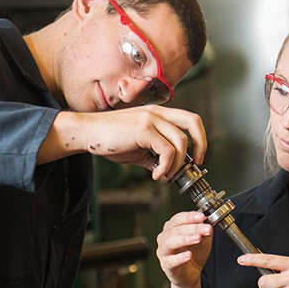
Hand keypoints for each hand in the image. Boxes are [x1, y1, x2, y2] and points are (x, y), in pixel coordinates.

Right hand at [39, 105, 206, 180]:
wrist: (87, 133)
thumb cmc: (109, 139)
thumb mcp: (138, 148)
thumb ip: (155, 155)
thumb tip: (168, 170)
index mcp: (158, 113)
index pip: (189, 120)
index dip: (199, 138)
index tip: (197, 157)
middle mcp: (157, 112)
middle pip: (193, 121)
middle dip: (201, 144)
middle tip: (196, 164)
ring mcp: (151, 118)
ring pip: (180, 142)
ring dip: (177, 164)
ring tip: (165, 174)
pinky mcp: (143, 129)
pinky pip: (167, 151)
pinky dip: (166, 166)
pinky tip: (156, 174)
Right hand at [157, 211, 213, 287]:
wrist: (192, 273)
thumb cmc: (194, 254)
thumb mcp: (203, 239)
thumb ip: (204, 230)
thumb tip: (207, 221)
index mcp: (172, 229)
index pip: (178, 219)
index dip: (190, 217)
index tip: (202, 217)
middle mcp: (165, 238)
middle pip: (175, 229)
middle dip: (192, 227)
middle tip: (206, 229)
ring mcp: (164, 252)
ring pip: (170, 242)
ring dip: (185, 239)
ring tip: (198, 238)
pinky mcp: (166, 265)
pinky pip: (170, 261)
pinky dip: (180, 257)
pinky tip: (189, 254)